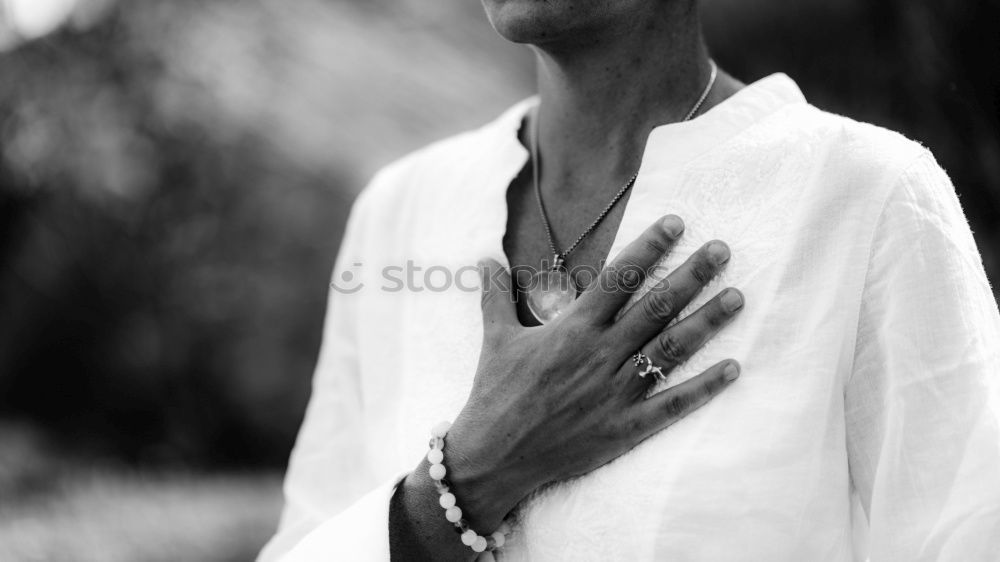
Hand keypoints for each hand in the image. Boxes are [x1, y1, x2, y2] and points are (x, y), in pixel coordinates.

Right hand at [446, 215, 743, 531]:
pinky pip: (672, 404)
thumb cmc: (494, 394)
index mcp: (572, 328)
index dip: (649, 248)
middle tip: (722, 250)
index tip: (676, 224)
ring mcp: (617, 391)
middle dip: (691, 275)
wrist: (494, 456)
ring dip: (706, 321)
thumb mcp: (495, 338)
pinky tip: (733, 368)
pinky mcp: (626, 427)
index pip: (618, 279)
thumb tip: (485, 259)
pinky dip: (704, 387)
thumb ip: (496, 295)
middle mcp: (601, 354)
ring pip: (671, 349)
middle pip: (655, 307)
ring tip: (737, 296)